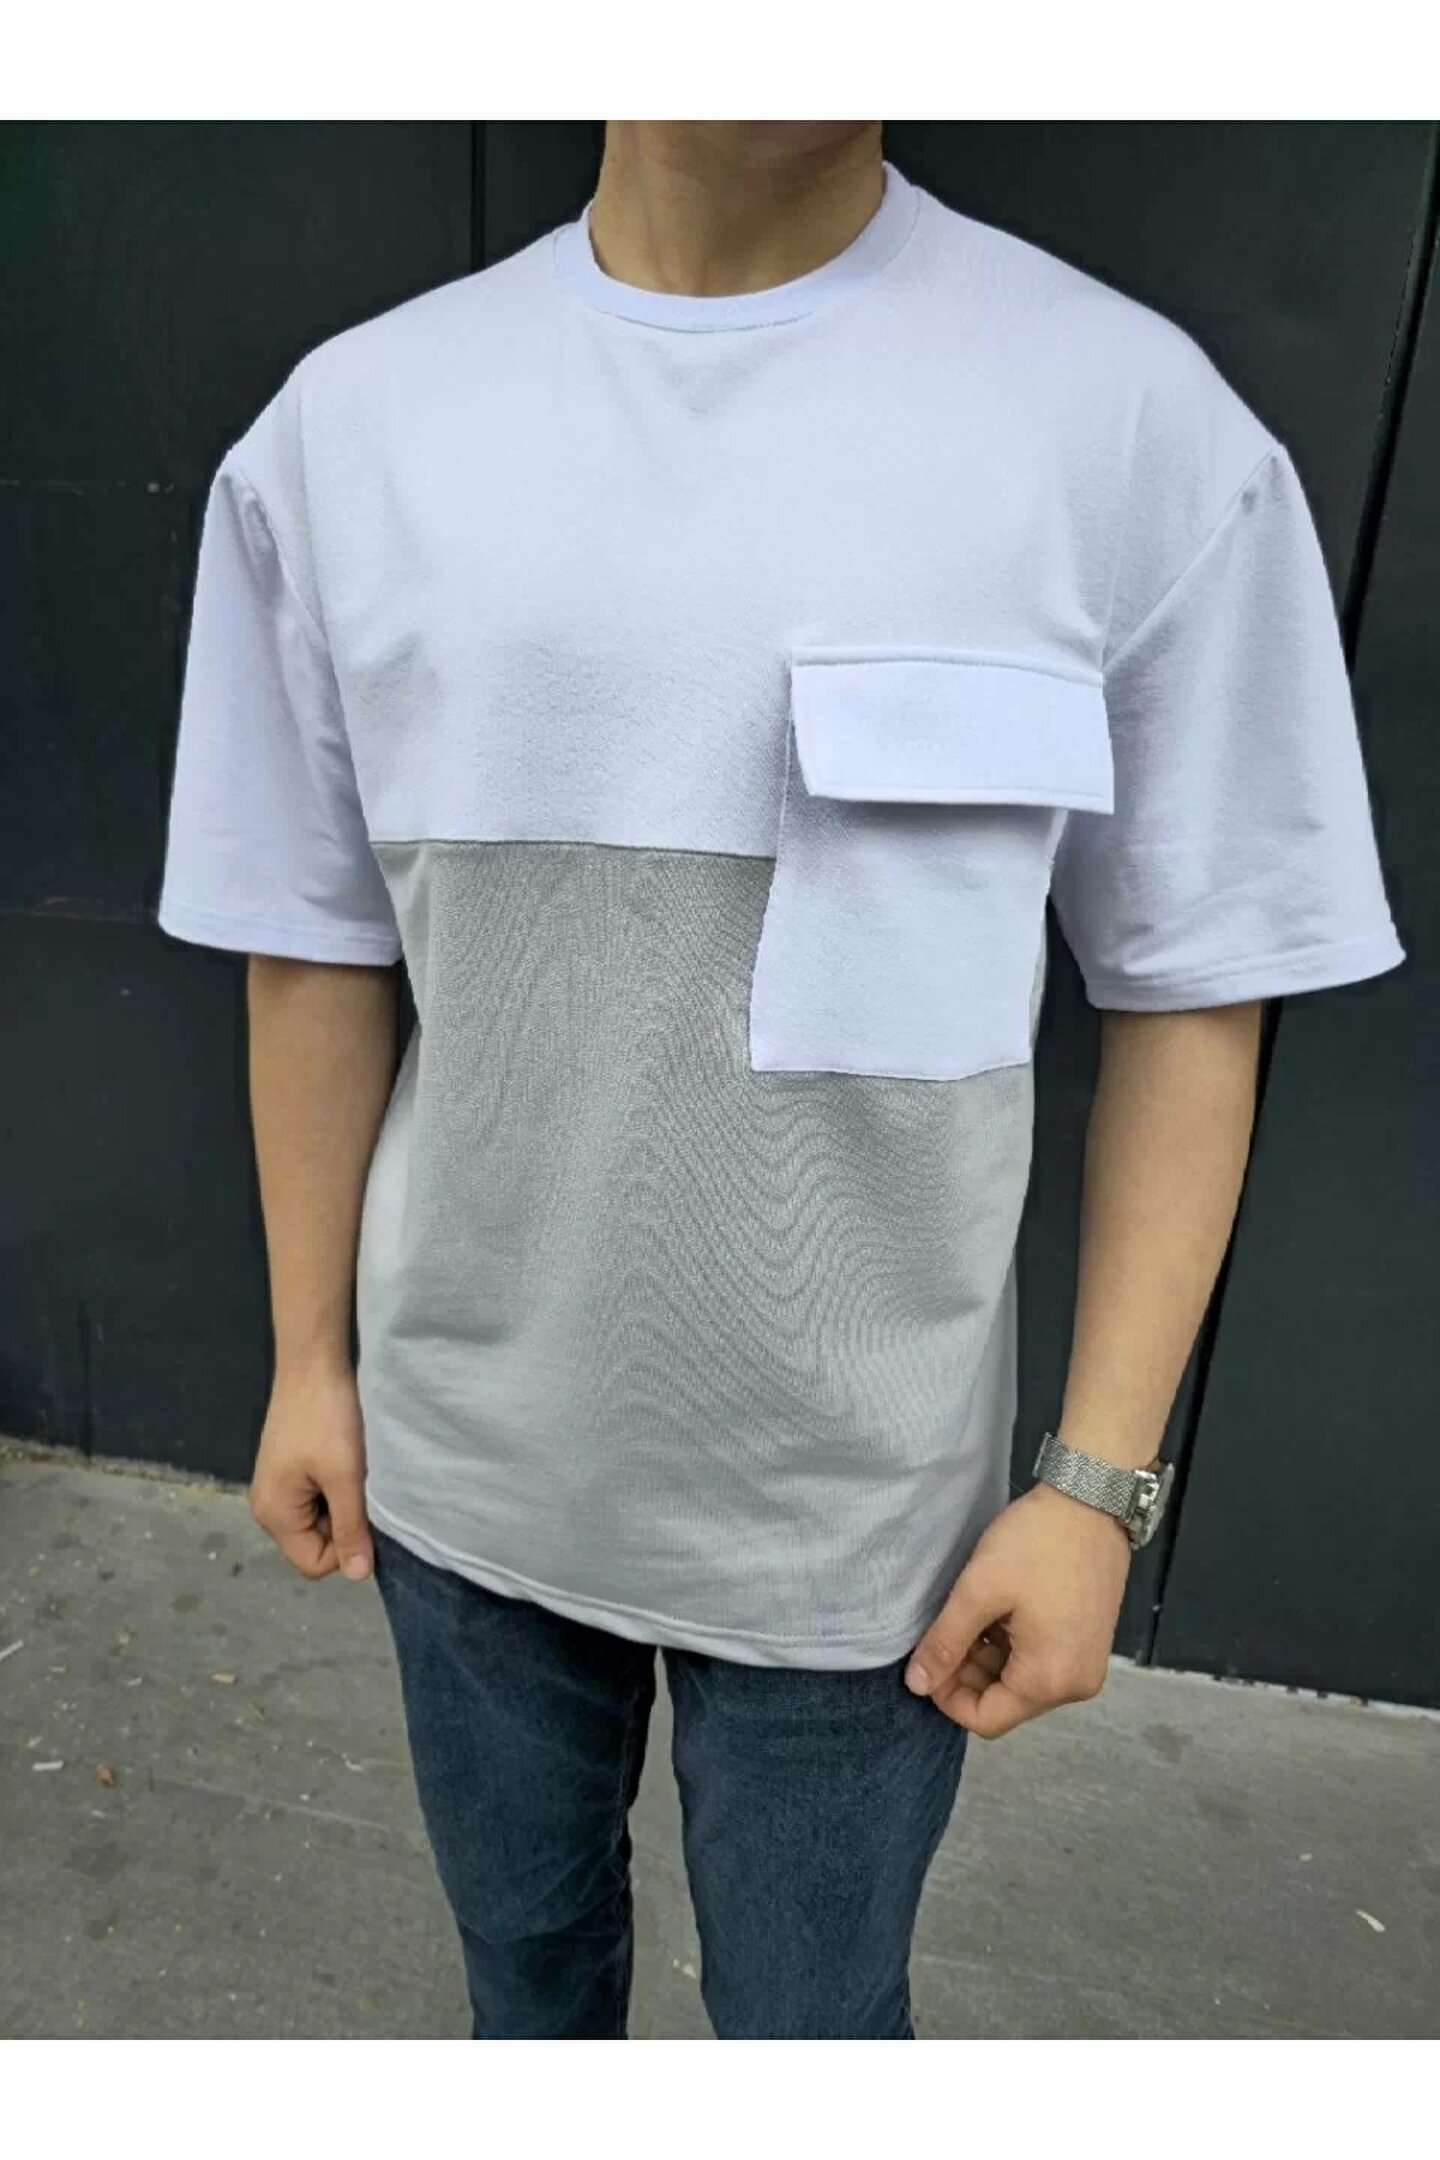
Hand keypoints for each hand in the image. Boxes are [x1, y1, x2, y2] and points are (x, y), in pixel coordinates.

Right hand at [249, 1363, 373, 1582]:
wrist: (312, 1364)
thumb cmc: (327, 1419)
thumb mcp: (345, 1477)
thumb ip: (351, 1529)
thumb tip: (358, 1577)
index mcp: (274, 1515)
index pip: (314, 1564)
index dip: (345, 1548)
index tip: (362, 1511)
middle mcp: (268, 1508)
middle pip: (314, 1545)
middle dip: (343, 1525)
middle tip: (357, 1486)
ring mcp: (277, 1489)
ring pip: (319, 1521)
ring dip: (341, 1504)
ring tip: (350, 1471)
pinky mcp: (288, 1471)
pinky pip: (316, 1500)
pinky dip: (334, 1488)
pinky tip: (342, 1461)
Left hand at [905, 1482, 1129, 1737]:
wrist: (1092, 1499)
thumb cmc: (1037, 1543)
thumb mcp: (979, 1591)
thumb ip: (945, 1643)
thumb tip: (916, 1686)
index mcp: (1049, 1681)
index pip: (985, 1719)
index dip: (947, 1696)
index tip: (928, 1658)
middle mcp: (1075, 1685)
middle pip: (1005, 1702)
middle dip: (967, 1673)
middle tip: (946, 1629)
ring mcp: (1086, 1664)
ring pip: (1020, 1681)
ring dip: (988, 1657)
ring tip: (973, 1613)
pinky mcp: (1088, 1642)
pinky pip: (1041, 1662)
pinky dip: (1013, 1646)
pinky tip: (999, 1610)